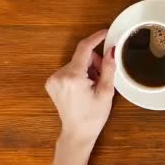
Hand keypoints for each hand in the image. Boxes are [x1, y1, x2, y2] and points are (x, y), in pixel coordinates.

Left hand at [45, 30, 115, 145]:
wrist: (77, 132)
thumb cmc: (94, 115)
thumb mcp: (106, 91)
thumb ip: (109, 68)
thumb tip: (112, 49)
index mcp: (73, 77)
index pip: (84, 48)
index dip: (96, 37)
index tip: (107, 32)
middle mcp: (59, 75)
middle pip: (82, 56)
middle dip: (95, 62)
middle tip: (104, 77)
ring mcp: (53, 79)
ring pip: (77, 63)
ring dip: (88, 69)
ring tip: (94, 85)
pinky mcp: (52, 82)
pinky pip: (70, 69)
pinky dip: (80, 73)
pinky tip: (85, 87)